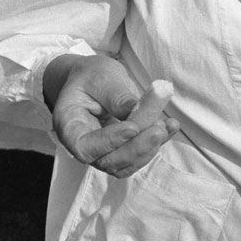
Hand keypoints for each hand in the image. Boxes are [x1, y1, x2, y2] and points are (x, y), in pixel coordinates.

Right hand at [44, 54, 179, 177]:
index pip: (85, 147)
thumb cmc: (91, 76)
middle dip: (136, 148)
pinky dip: (156, 144)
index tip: (133, 127)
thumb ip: (116, 95)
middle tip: (159, 128)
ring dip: (149, 148)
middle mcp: (83, 144)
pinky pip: (138, 155)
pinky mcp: (121, 149)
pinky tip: (171, 126)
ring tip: (167, 125)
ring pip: (125, 163)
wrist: (92, 79)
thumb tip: (135, 111)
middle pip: (108, 161)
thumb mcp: (101, 76)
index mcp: (69, 126)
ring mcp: (102, 151)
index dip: (109, 142)